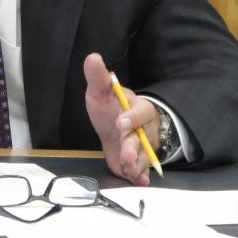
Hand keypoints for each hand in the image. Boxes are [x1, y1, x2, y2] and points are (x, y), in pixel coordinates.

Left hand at [83, 53, 160, 185]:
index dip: (133, 117)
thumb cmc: (110, 107)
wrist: (114, 127)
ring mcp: (143, 147)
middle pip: (144, 139)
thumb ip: (97, 77)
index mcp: (137, 108)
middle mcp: (145, 129)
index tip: (121, 121)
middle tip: (126, 154)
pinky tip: (139, 180)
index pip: (141, 111)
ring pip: (143, 157)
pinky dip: (140, 176)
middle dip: (134, 147)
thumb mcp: (100, 91)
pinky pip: (142, 170)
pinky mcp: (137, 162)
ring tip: (129, 169)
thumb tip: (92, 57)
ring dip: (136, 165)